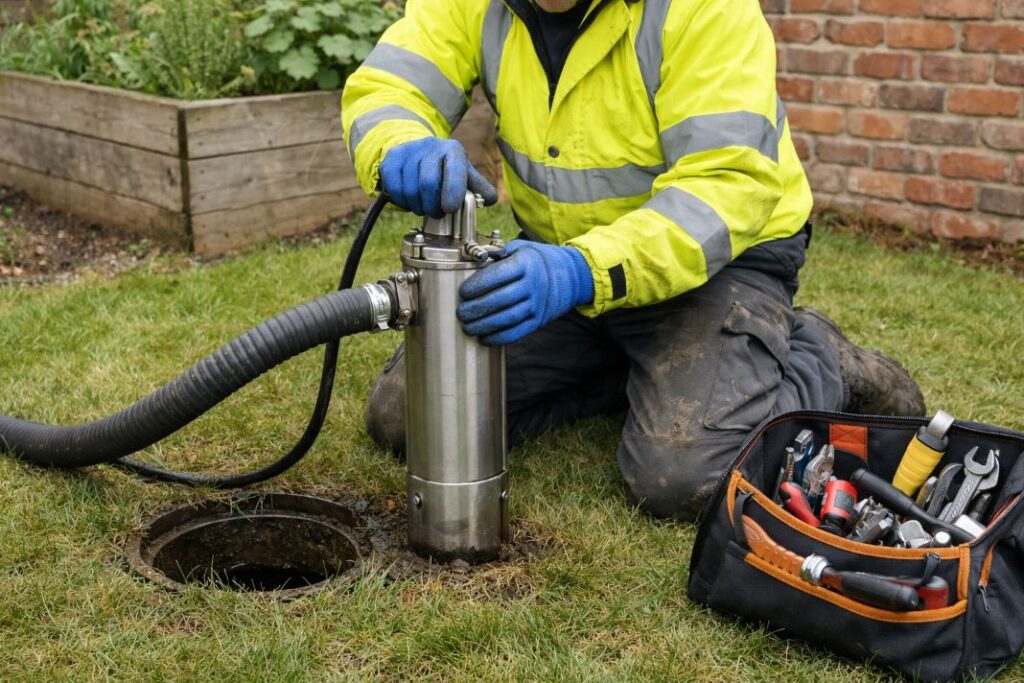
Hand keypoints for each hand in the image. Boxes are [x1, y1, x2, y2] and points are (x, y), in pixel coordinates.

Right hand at [379, 137, 497, 217]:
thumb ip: (480, 189)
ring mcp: (408, 151)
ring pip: (409, 189)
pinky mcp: (391, 160)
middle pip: (427, 183)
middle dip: (432, 206)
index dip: (452, 190)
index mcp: (453, 150)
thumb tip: (490, 199)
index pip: (454, 169)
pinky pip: (393, 188)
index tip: (450, 208)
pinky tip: (410, 200)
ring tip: (424, 207)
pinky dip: (402, 201)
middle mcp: (431, 146)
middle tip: (437, 213)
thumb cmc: (447, 170)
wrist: (419, 153)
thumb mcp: (466, 176)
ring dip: (417, 206)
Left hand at [457, 240, 594, 345]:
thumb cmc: (540, 260)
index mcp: (526, 264)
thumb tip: (475, 258)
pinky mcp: (539, 321)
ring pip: (507, 318)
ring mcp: (537, 305)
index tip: (463, 292)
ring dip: (484, 325)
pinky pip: (517, 332)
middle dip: (476, 308)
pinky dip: (499, 338)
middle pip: (500, 300)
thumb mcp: (523, 247)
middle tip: (460, 313)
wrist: (572, 276)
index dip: (477, 285)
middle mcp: (533, 285)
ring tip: (467, 327)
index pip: (497, 275)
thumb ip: (500, 252)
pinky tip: (484, 338)